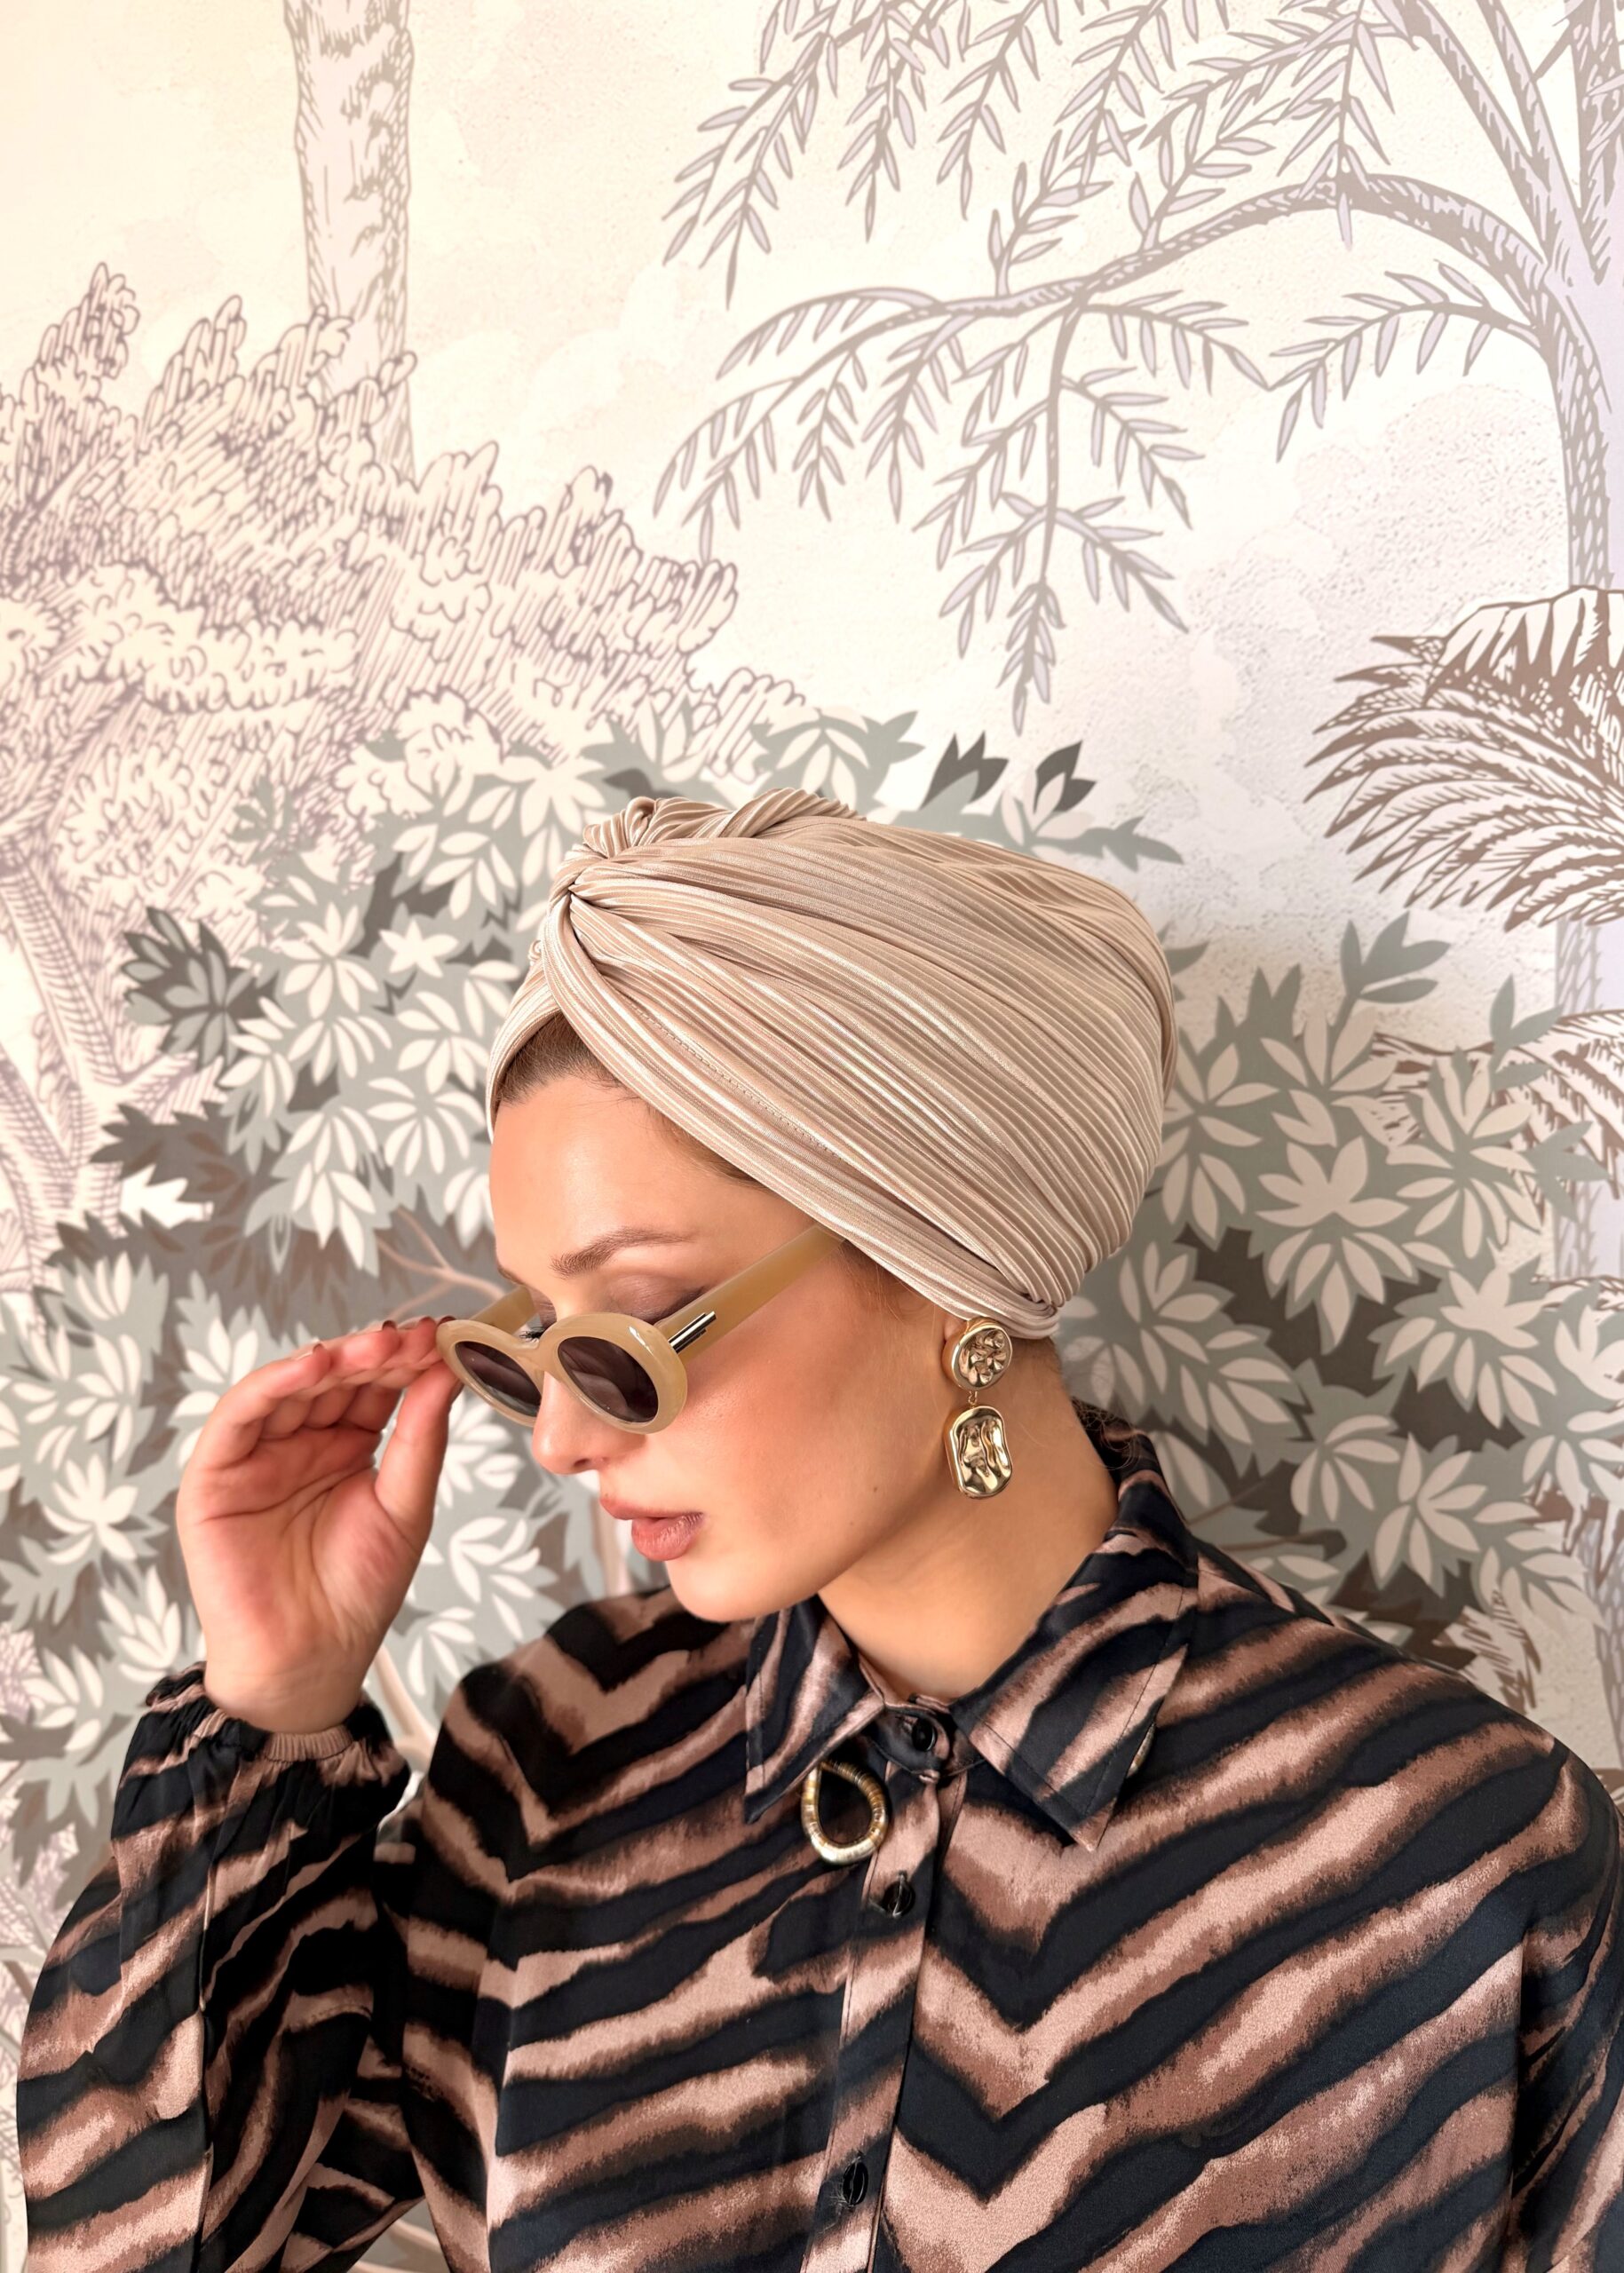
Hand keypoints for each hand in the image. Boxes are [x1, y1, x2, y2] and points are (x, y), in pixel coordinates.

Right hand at [176, 1317, 464, 1733]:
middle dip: (375, 1354)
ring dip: (331, 1359)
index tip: (444, 1335)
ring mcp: (258, 1454)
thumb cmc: (357, 1592)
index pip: (376, 1387)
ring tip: (374, 1346)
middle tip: (414, 1335)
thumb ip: (420, 1439)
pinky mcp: (216, 1473)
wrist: (310, 1660)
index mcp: (348, 1447)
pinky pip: (240, 1414)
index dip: (407, 1360)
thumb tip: (445, 1371)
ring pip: (291, 1387)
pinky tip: (313, 1366)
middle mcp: (301, 1442)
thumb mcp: (405, 1506)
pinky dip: (274, 1383)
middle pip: (336, 1379)